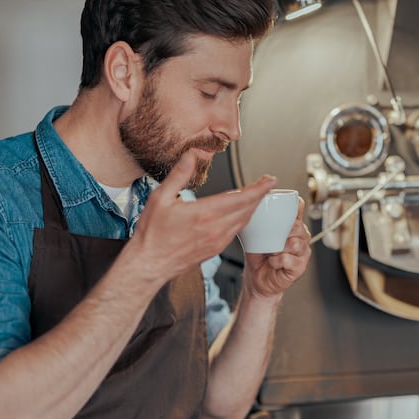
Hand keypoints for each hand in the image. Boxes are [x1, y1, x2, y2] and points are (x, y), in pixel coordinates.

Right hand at [129, 150, 275, 280]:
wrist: (149, 264)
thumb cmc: (152, 233)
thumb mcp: (161, 197)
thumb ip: (180, 174)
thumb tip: (194, 154)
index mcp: (204, 214)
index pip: (240, 198)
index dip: (258, 188)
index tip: (270, 180)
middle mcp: (215, 229)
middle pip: (247, 209)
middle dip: (260, 195)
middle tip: (267, 183)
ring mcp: (217, 241)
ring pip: (244, 221)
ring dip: (253, 207)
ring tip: (257, 195)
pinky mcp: (215, 249)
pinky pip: (236, 231)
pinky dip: (243, 219)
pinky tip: (242, 213)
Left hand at [242, 197, 310, 298]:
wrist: (257, 279)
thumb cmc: (259, 256)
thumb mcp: (257, 234)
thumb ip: (259, 221)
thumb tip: (248, 207)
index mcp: (293, 225)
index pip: (299, 209)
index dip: (294, 206)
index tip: (283, 207)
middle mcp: (301, 237)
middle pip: (298, 226)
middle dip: (282, 231)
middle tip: (269, 238)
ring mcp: (303, 252)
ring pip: (295, 244)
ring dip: (279, 248)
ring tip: (270, 252)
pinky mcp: (300, 267)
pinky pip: (288, 259)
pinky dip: (276, 261)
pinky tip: (272, 262)